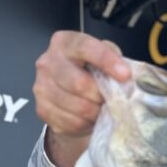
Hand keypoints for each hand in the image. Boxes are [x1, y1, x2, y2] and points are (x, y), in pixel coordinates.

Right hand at [33, 32, 130, 166]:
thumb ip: (113, 58)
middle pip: (79, 83)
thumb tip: (125, 75)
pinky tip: (89, 117)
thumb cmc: (90, 72)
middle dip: (101, 95)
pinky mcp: (42, 109)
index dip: (107, 61)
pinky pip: (72, 122)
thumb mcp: (103, 57)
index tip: (125, 75)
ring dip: (96, 112)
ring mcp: (41, 87)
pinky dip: (86, 123)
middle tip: (111, 99)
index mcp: (64, 42)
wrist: (70, 95)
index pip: (85, 48)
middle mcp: (47, 62)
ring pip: (78, 107)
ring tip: (100, 108)